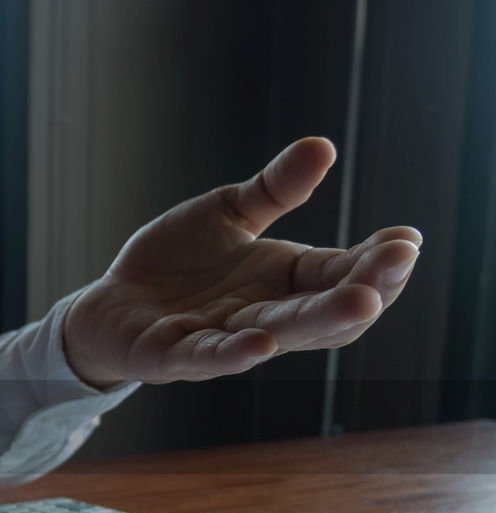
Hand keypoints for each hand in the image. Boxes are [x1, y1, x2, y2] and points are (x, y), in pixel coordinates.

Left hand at [63, 137, 421, 385]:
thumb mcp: (229, 213)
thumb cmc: (178, 262)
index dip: (375, 262)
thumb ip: (274, 189)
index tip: (408, 239)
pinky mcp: (171, 356)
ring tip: (360, 303)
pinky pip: (208, 358)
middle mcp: (261, 316)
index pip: (341, 274)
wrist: (111, 300)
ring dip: (318, 322)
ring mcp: (220, 339)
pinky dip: (235, 354)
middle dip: (364, 289)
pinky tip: (262, 345)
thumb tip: (323, 146)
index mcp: (283, 281)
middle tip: (397, 265)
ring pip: (277, 337)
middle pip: (322, 311)